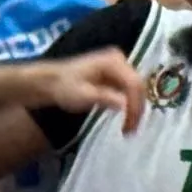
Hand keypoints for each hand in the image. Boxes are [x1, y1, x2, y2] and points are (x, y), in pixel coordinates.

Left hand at [23, 49, 146, 134]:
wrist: (53, 82)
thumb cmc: (65, 87)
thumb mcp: (83, 95)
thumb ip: (104, 97)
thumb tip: (124, 104)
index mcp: (113, 61)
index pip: (134, 84)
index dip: (135, 105)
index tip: (129, 126)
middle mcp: (120, 60)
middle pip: (139, 87)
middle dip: (137, 110)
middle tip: (130, 131)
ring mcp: (120, 67)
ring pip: (137, 91)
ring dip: (135, 111)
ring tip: (128, 129)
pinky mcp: (118, 77)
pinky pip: (130, 93)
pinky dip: (130, 107)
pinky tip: (125, 121)